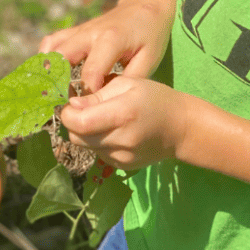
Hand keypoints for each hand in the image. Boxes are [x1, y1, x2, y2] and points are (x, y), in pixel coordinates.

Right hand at [39, 0, 171, 92]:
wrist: (145, 5)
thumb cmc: (150, 35)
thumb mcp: (149, 60)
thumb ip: (128, 81)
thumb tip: (108, 101)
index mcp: (111, 40)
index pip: (90, 73)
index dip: (88, 95)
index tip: (90, 110)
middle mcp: (89, 33)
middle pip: (61, 58)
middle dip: (58, 84)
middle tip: (63, 104)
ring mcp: (79, 30)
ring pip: (51, 48)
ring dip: (47, 71)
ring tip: (51, 92)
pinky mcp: (74, 31)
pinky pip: (51, 42)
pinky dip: (46, 58)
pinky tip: (50, 75)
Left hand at [59, 75, 191, 171]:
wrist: (181, 128)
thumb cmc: (155, 98)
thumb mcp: (128, 84)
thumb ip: (97, 95)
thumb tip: (71, 105)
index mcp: (122, 115)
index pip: (79, 123)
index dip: (68, 113)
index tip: (74, 102)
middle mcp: (120, 140)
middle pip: (76, 137)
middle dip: (74, 123)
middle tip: (85, 110)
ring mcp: (121, 157)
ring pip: (85, 147)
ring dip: (85, 133)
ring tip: (102, 119)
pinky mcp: (122, 166)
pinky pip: (97, 153)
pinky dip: (97, 142)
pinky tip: (112, 131)